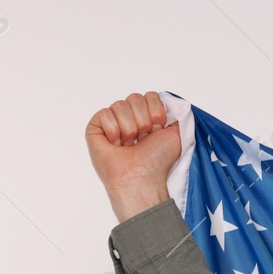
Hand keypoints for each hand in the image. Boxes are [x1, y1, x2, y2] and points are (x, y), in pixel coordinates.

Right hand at [85, 91, 180, 222]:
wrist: (141, 177)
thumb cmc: (157, 160)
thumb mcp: (176, 134)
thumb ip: (177, 114)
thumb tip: (171, 101)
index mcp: (147, 116)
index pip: (150, 96)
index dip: (156, 113)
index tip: (158, 131)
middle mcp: (129, 117)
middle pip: (135, 98)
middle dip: (143, 121)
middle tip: (143, 140)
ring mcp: (112, 121)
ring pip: (120, 105)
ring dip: (130, 128)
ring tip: (129, 145)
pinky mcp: (95, 127)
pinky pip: (105, 114)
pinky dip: (114, 131)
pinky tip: (115, 144)